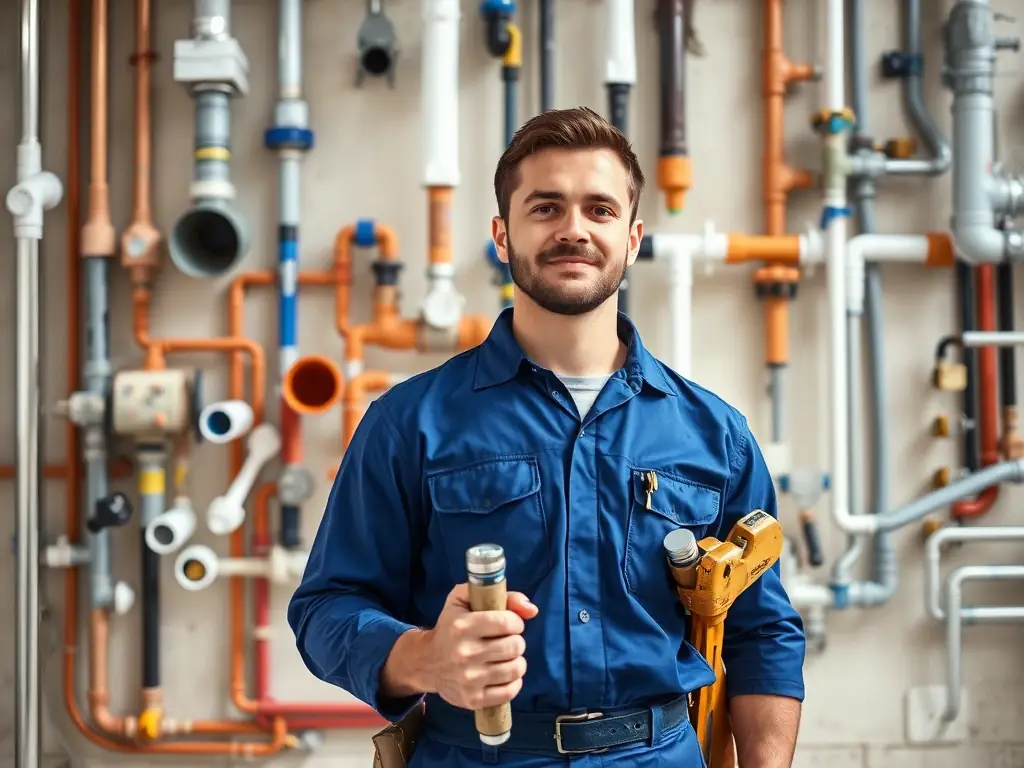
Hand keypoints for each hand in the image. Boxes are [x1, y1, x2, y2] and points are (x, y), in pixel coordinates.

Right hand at [424, 582, 538, 710]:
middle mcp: (465, 653)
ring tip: (506, 657)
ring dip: (517, 662)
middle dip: (516, 641)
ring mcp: (469, 679)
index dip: (515, 622)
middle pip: (515, 646)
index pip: (508, 622)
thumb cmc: (451, 626)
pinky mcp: (472, 699)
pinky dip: (513, 682)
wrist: (427, 662)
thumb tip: (532, 610)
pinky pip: (509, 692)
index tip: (509, 624)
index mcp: (462, 626)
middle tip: (506, 641)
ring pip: (515, 669)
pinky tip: (504, 675)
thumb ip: (500, 594)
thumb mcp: (464, 599)